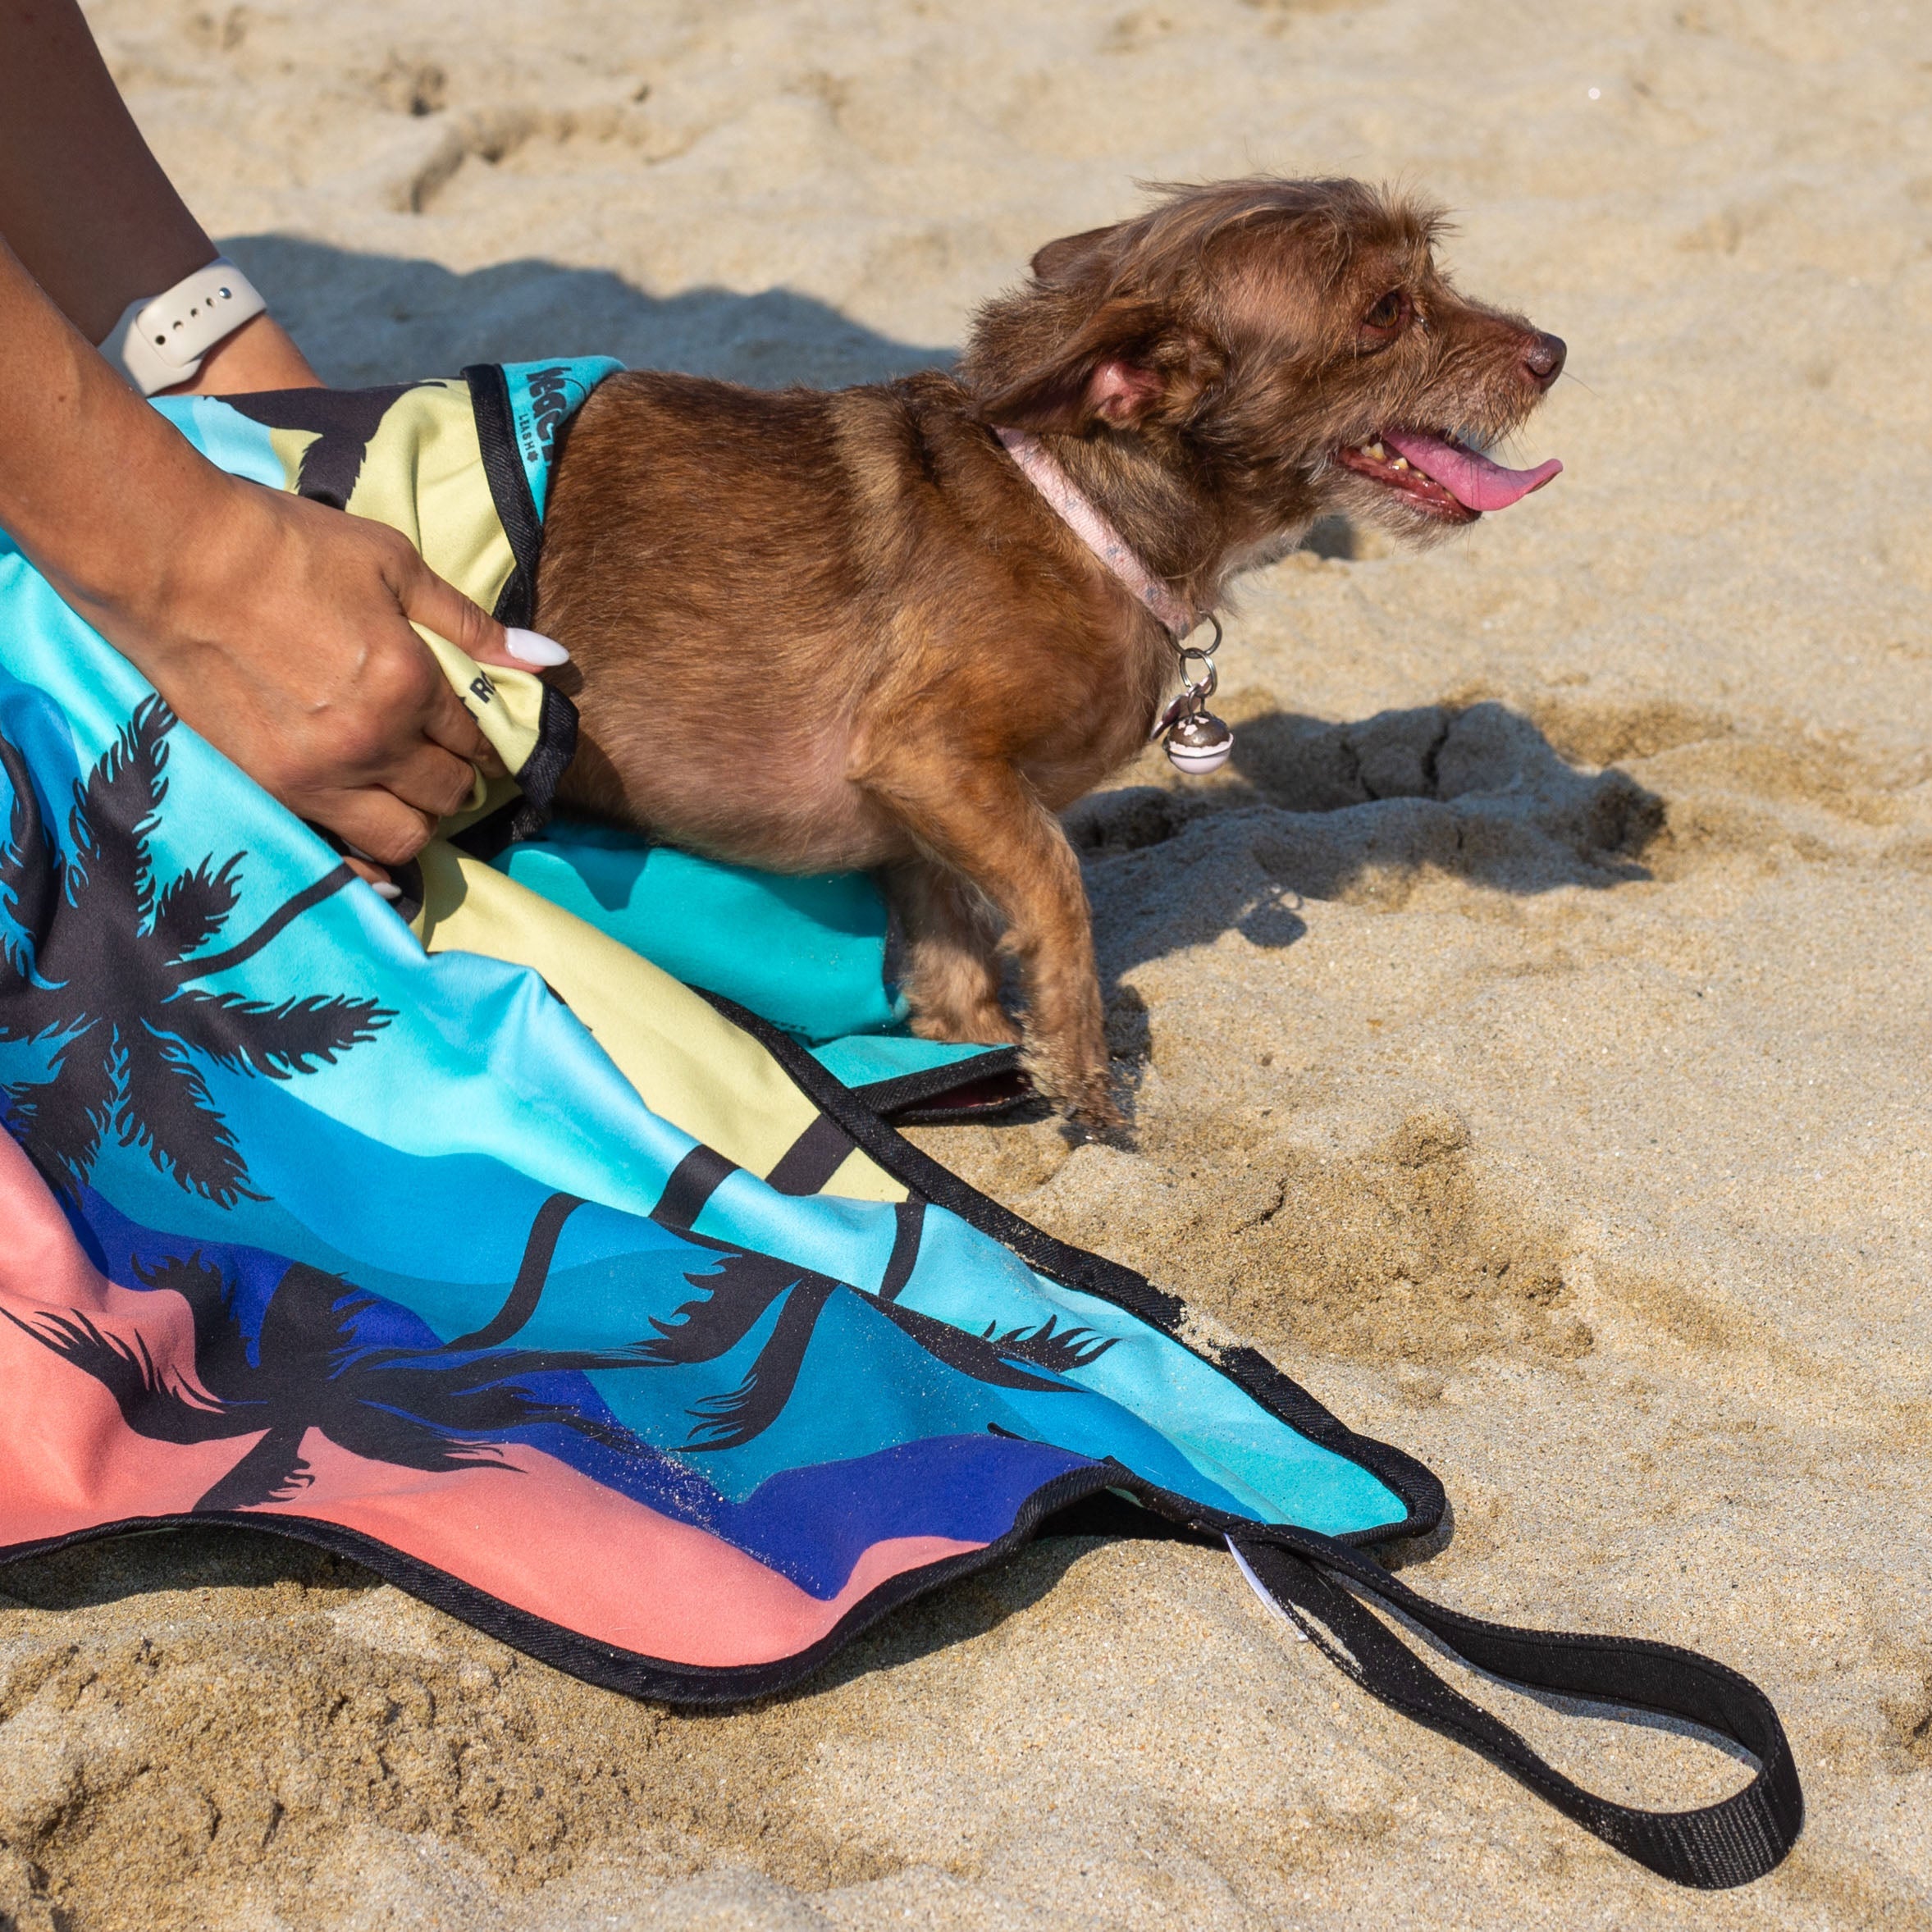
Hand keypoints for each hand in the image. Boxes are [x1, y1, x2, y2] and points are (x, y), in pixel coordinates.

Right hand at [72, 472, 540, 869]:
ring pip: (403, 837)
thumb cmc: (286, 546)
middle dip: (457, 780)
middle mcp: (372, 741)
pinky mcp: (270, 788)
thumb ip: (472, 624)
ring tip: (405, 787)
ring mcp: (318, 774)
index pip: (476, 740)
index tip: (474, 736)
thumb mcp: (393, 564)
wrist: (172, 558)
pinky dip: (365, 840)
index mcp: (410, 682)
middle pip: (447, 795)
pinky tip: (365, 813)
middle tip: (442, 759)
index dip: (484, 741)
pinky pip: (342, 846)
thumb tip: (551, 659)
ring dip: (417, 817)